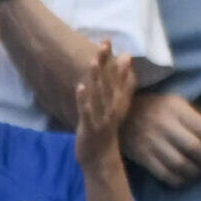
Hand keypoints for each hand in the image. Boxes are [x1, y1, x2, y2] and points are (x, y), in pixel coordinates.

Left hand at [73, 43, 136, 167]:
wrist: (101, 158)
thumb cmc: (105, 132)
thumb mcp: (114, 111)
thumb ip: (117, 94)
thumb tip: (120, 80)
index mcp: (118, 103)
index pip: (120, 79)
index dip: (118, 62)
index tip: (117, 44)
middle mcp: (112, 107)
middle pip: (110, 81)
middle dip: (107, 62)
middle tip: (105, 43)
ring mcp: (102, 117)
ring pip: (99, 94)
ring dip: (96, 77)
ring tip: (93, 60)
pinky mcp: (90, 127)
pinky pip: (87, 111)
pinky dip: (84, 99)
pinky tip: (80, 86)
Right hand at [122, 92, 200, 187]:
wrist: (118, 113)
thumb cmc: (155, 108)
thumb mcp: (175, 104)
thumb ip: (194, 117)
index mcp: (175, 109)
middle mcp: (163, 125)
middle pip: (193, 148)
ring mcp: (150, 141)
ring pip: (180, 163)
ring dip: (196, 171)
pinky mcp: (140, 156)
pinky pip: (164, 173)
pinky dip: (179, 179)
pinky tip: (186, 178)